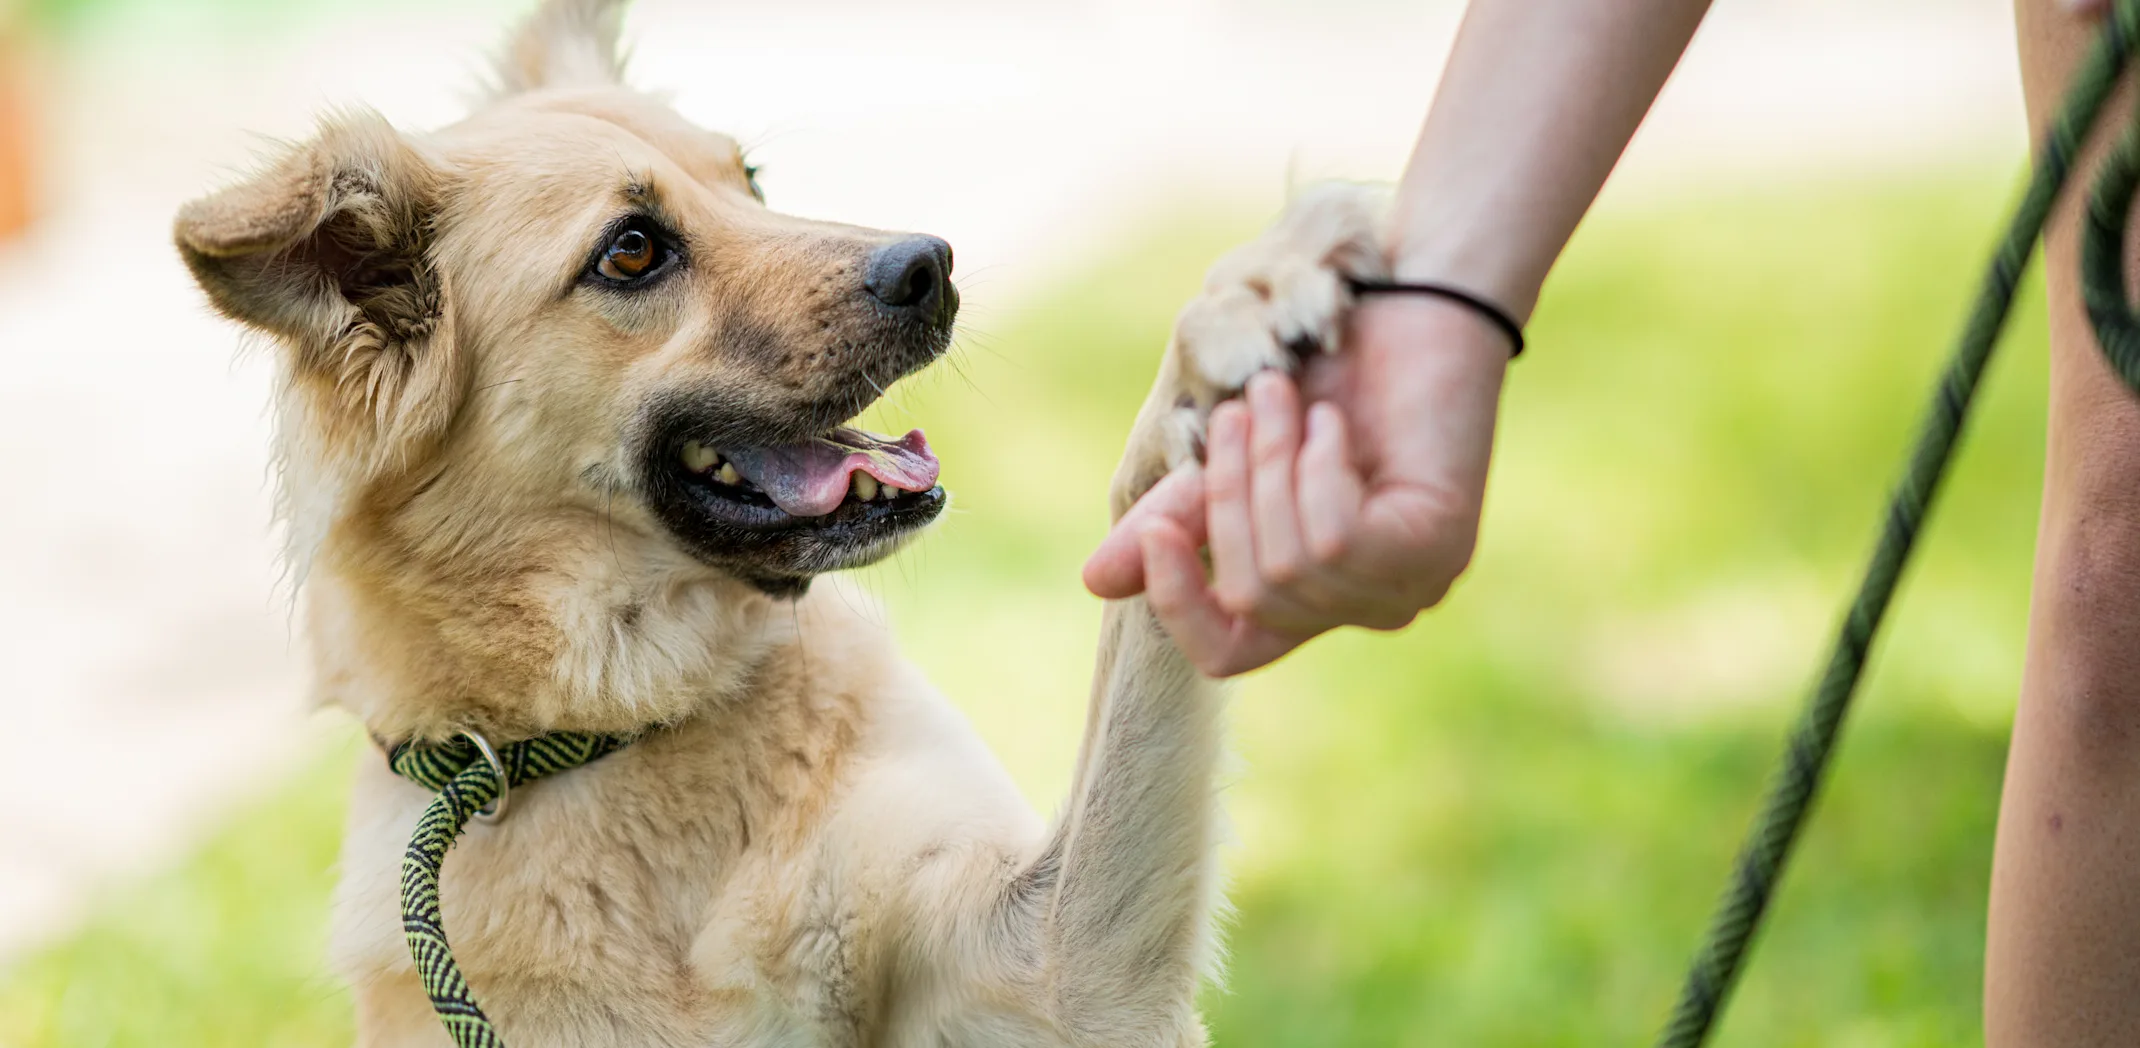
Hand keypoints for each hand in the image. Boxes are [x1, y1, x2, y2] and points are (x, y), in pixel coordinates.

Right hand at [1085, 294, 1511, 675]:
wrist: (1413, 300)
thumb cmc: (1327, 373)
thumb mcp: (1232, 454)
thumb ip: (1179, 516)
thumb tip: (1095, 582)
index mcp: (1310, 595)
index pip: (1226, 653)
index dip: (1179, 602)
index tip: (1157, 529)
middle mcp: (1361, 607)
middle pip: (1251, 596)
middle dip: (1231, 494)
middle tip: (1241, 408)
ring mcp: (1406, 588)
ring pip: (1292, 566)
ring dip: (1271, 467)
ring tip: (1282, 398)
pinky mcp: (1436, 552)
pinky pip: (1336, 540)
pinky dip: (1317, 469)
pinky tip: (1335, 424)